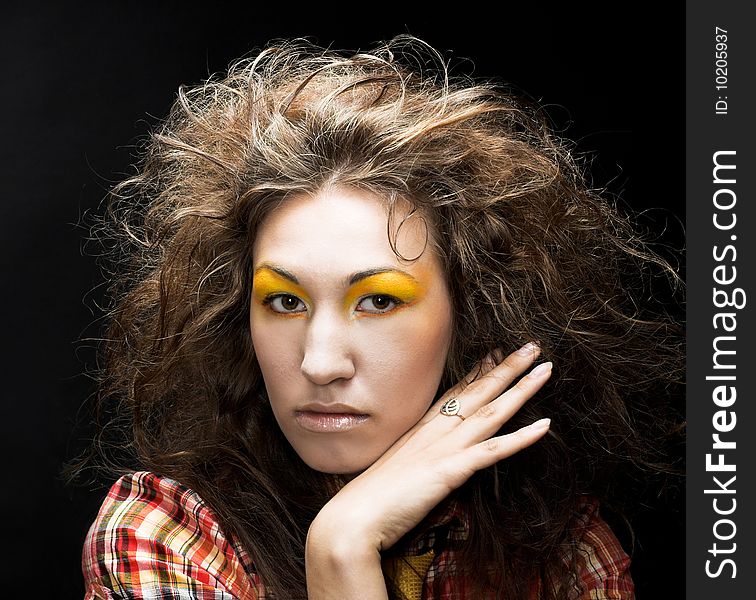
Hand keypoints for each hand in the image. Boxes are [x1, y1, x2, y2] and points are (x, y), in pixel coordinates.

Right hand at [308, 344, 551, 553]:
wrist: (353, 517)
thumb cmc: (370, 498)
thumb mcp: (396, 468)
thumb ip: (416, 458)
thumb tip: (426, 458)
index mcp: (422, 429)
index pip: (456, 392)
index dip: (480, 371)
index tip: (497, 352)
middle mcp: (436, 431)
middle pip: (479, 392)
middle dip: (508, 367)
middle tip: (532, 346)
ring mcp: (445, 448)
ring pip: (491, 411)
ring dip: (522, 389)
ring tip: (545, 368)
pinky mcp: (451, 470)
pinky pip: (492, 450)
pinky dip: (521, 438)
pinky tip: (545, 424)